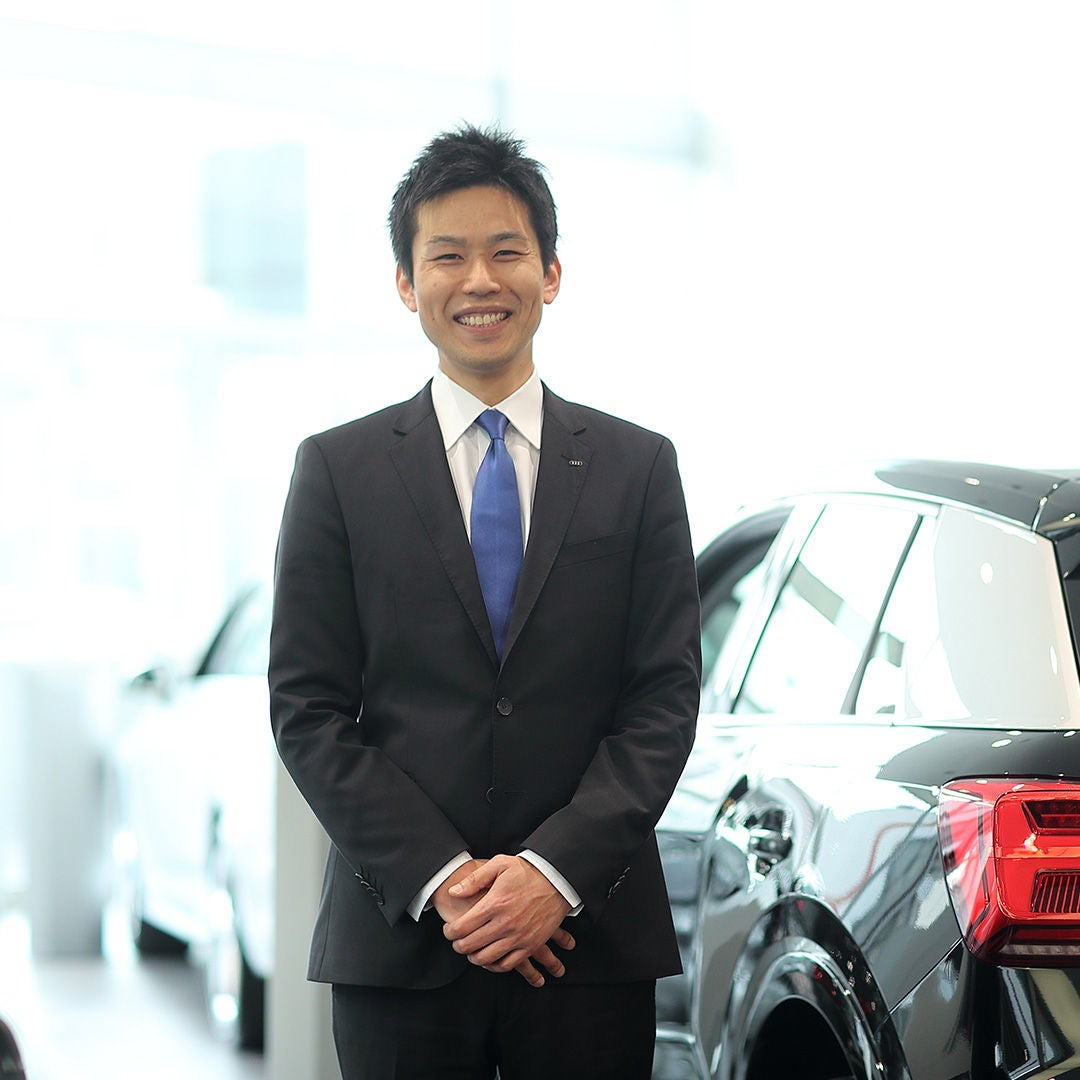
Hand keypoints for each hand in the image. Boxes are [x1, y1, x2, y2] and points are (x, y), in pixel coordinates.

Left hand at [442, 855, 573, 986]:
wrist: (557, 880)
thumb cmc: (527, 871)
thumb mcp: (500, 864)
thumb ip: (475, 879)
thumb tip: (454, 892)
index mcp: (494, 903)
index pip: (461, 927)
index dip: (449, 932)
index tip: (448, 930)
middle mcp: (504, 923)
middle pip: (470, 945)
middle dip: (458, 945)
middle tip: (456, 941)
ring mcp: (518, 936)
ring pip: (486, 958)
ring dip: (473, 957)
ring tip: (471, 950)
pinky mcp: (530, 945)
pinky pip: (508, 964)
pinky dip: (494, 966)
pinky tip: (489, 959)